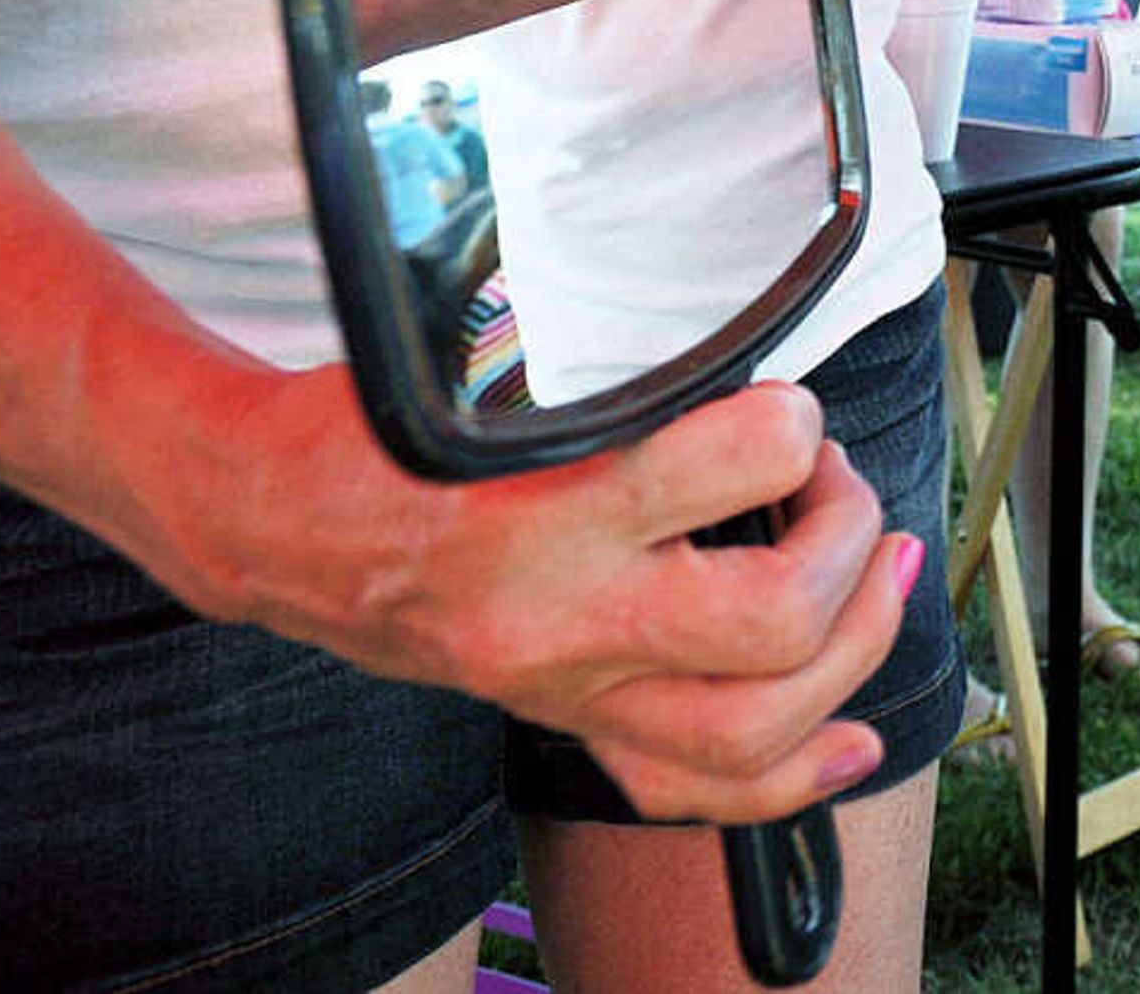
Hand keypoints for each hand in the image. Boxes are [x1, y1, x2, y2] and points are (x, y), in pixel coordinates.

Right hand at [189, 368, 914, 823]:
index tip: (789, 405)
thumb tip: (729, 348)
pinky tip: (849, 736)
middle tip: (836, 483)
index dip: (793, 422)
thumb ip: (610, 367)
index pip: (732, 467)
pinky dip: (793, 774)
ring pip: (756, 725)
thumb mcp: (483, 366)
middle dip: (846, 538)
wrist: (266, 521)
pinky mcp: (562, 719)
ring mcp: (566, 684)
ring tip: (873, 571)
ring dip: (854, 646)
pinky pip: (694, 791)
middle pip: (773, 621)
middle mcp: (560, 614)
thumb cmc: (374, 430)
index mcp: (543, 509)